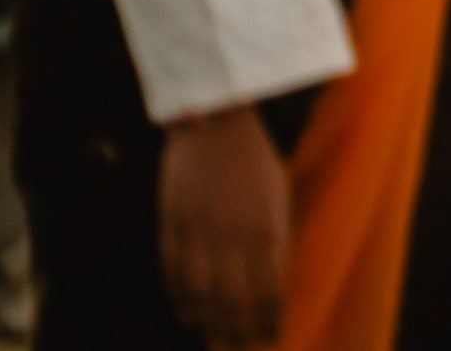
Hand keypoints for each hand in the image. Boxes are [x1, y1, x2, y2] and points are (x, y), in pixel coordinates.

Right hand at [159, 103, 289, 347]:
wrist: (215, 122)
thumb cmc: (254, 160)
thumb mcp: (279, 197)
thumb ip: (275, 239)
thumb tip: (273, 282)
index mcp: (266, 226)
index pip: (267, 289)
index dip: (268, 319)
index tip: (271, 337)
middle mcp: (232, 234)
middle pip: (232, 299)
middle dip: (237, 330)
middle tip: (239, 349)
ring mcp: (198, 230)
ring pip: (200, 292)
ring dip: (207, 322)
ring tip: (215, 341)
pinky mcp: (172, 223)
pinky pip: (173, 272)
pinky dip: (179, 299)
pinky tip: (187, 314)